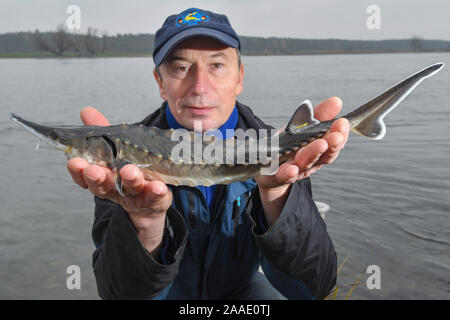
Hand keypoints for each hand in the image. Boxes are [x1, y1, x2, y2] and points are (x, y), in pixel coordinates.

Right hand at [67, 107, 171, 253]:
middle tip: (94, 171)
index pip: (85, 176)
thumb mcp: (115, 152)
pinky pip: (155, 196)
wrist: (150, 204)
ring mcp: (136, 195)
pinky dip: (156, 192)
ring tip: (129, 172)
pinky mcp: (155, 199)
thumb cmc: (129, 173)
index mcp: (103, 176)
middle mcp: (116, 189)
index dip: (78, 171)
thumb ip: (102, 133)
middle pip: (104, 185)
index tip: (74, 162)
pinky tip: (158, 186)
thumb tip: (86, 111)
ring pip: (130, 190)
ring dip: (129, 181)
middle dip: (98, 178)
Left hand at [255, 97, 349, 225]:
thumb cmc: (287, 146)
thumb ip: (319, 115)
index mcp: (318, 150)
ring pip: (305, 163)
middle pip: (323, 155)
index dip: (340, 134)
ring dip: (313, 154)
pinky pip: (283, 175)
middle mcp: (309, 161)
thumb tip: (336, 102)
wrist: (267, 167)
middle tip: (337, 135)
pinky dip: (289, 173)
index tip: (343, 123)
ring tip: (321, 144)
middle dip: (332, 145)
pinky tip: (292, 168)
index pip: (333, 143)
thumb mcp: (302, 126)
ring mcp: (295, 169)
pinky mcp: (277, 175)